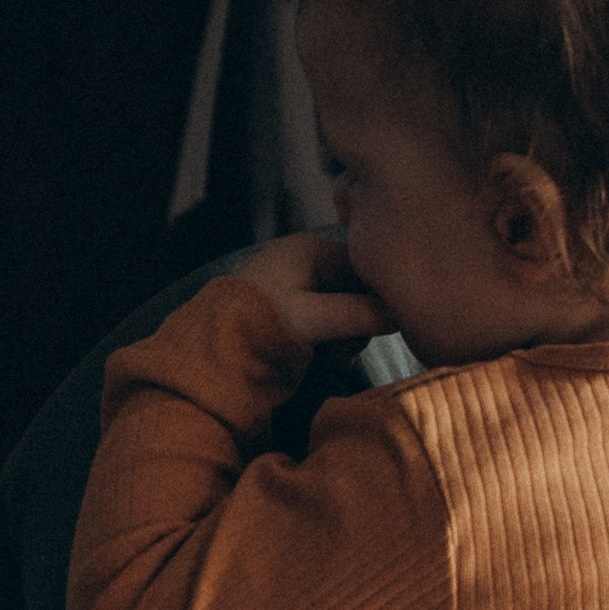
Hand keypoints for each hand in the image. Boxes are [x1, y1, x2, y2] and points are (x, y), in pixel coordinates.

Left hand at [241, 232, 391, 351]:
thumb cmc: (258, 324)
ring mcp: (295, 284)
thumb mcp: (314, 319)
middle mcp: (305, 260)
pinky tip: (321, 359)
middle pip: (358, 288)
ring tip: (331, 357)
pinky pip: (325, 320)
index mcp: (311, 250)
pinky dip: (329, 341)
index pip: (366, 264)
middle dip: (359, 321)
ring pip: (344, 308)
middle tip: (346, 348)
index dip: (381, 294)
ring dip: (345, 337)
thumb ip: (361, 313)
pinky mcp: (287, 307)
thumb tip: (403, 314)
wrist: (206, 350)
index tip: (385, 327)